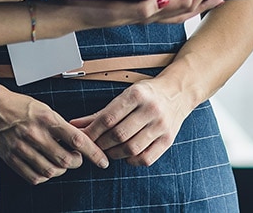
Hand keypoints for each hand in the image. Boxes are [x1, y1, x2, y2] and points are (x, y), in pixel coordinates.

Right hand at [0, 83, 107, 184]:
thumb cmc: (21, 107)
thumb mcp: (46, 109)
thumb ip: (62, 126)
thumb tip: (81, 141)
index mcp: (47, 119)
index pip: (77, 140)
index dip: (93, 153)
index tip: (102, 161)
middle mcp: (35, 134)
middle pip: (65, 160)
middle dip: (77, 163)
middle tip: (77, 159)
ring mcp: (22, 148)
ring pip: (50, 171)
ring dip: (61, 170)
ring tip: (61, 162)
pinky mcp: (12, 158)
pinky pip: (34, 177)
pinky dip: (44, 176)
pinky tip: (46, 168)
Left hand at [71, 76, 194, 166]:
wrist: (178, 92)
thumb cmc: (146, 94)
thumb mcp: (124, 96)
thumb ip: (100, 113)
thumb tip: (74, 125)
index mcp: (137, 95)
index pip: (108, 119)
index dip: (92, 132)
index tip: (82, 139)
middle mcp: (151, 109)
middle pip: (118, 135)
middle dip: (101, 144)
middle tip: (94, 147)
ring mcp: (161, 126)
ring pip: (131, 149)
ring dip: (114, 154)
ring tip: (108, 151)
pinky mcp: (168, 140)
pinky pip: (146, 158)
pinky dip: (131, 161)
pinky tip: (125, 155)